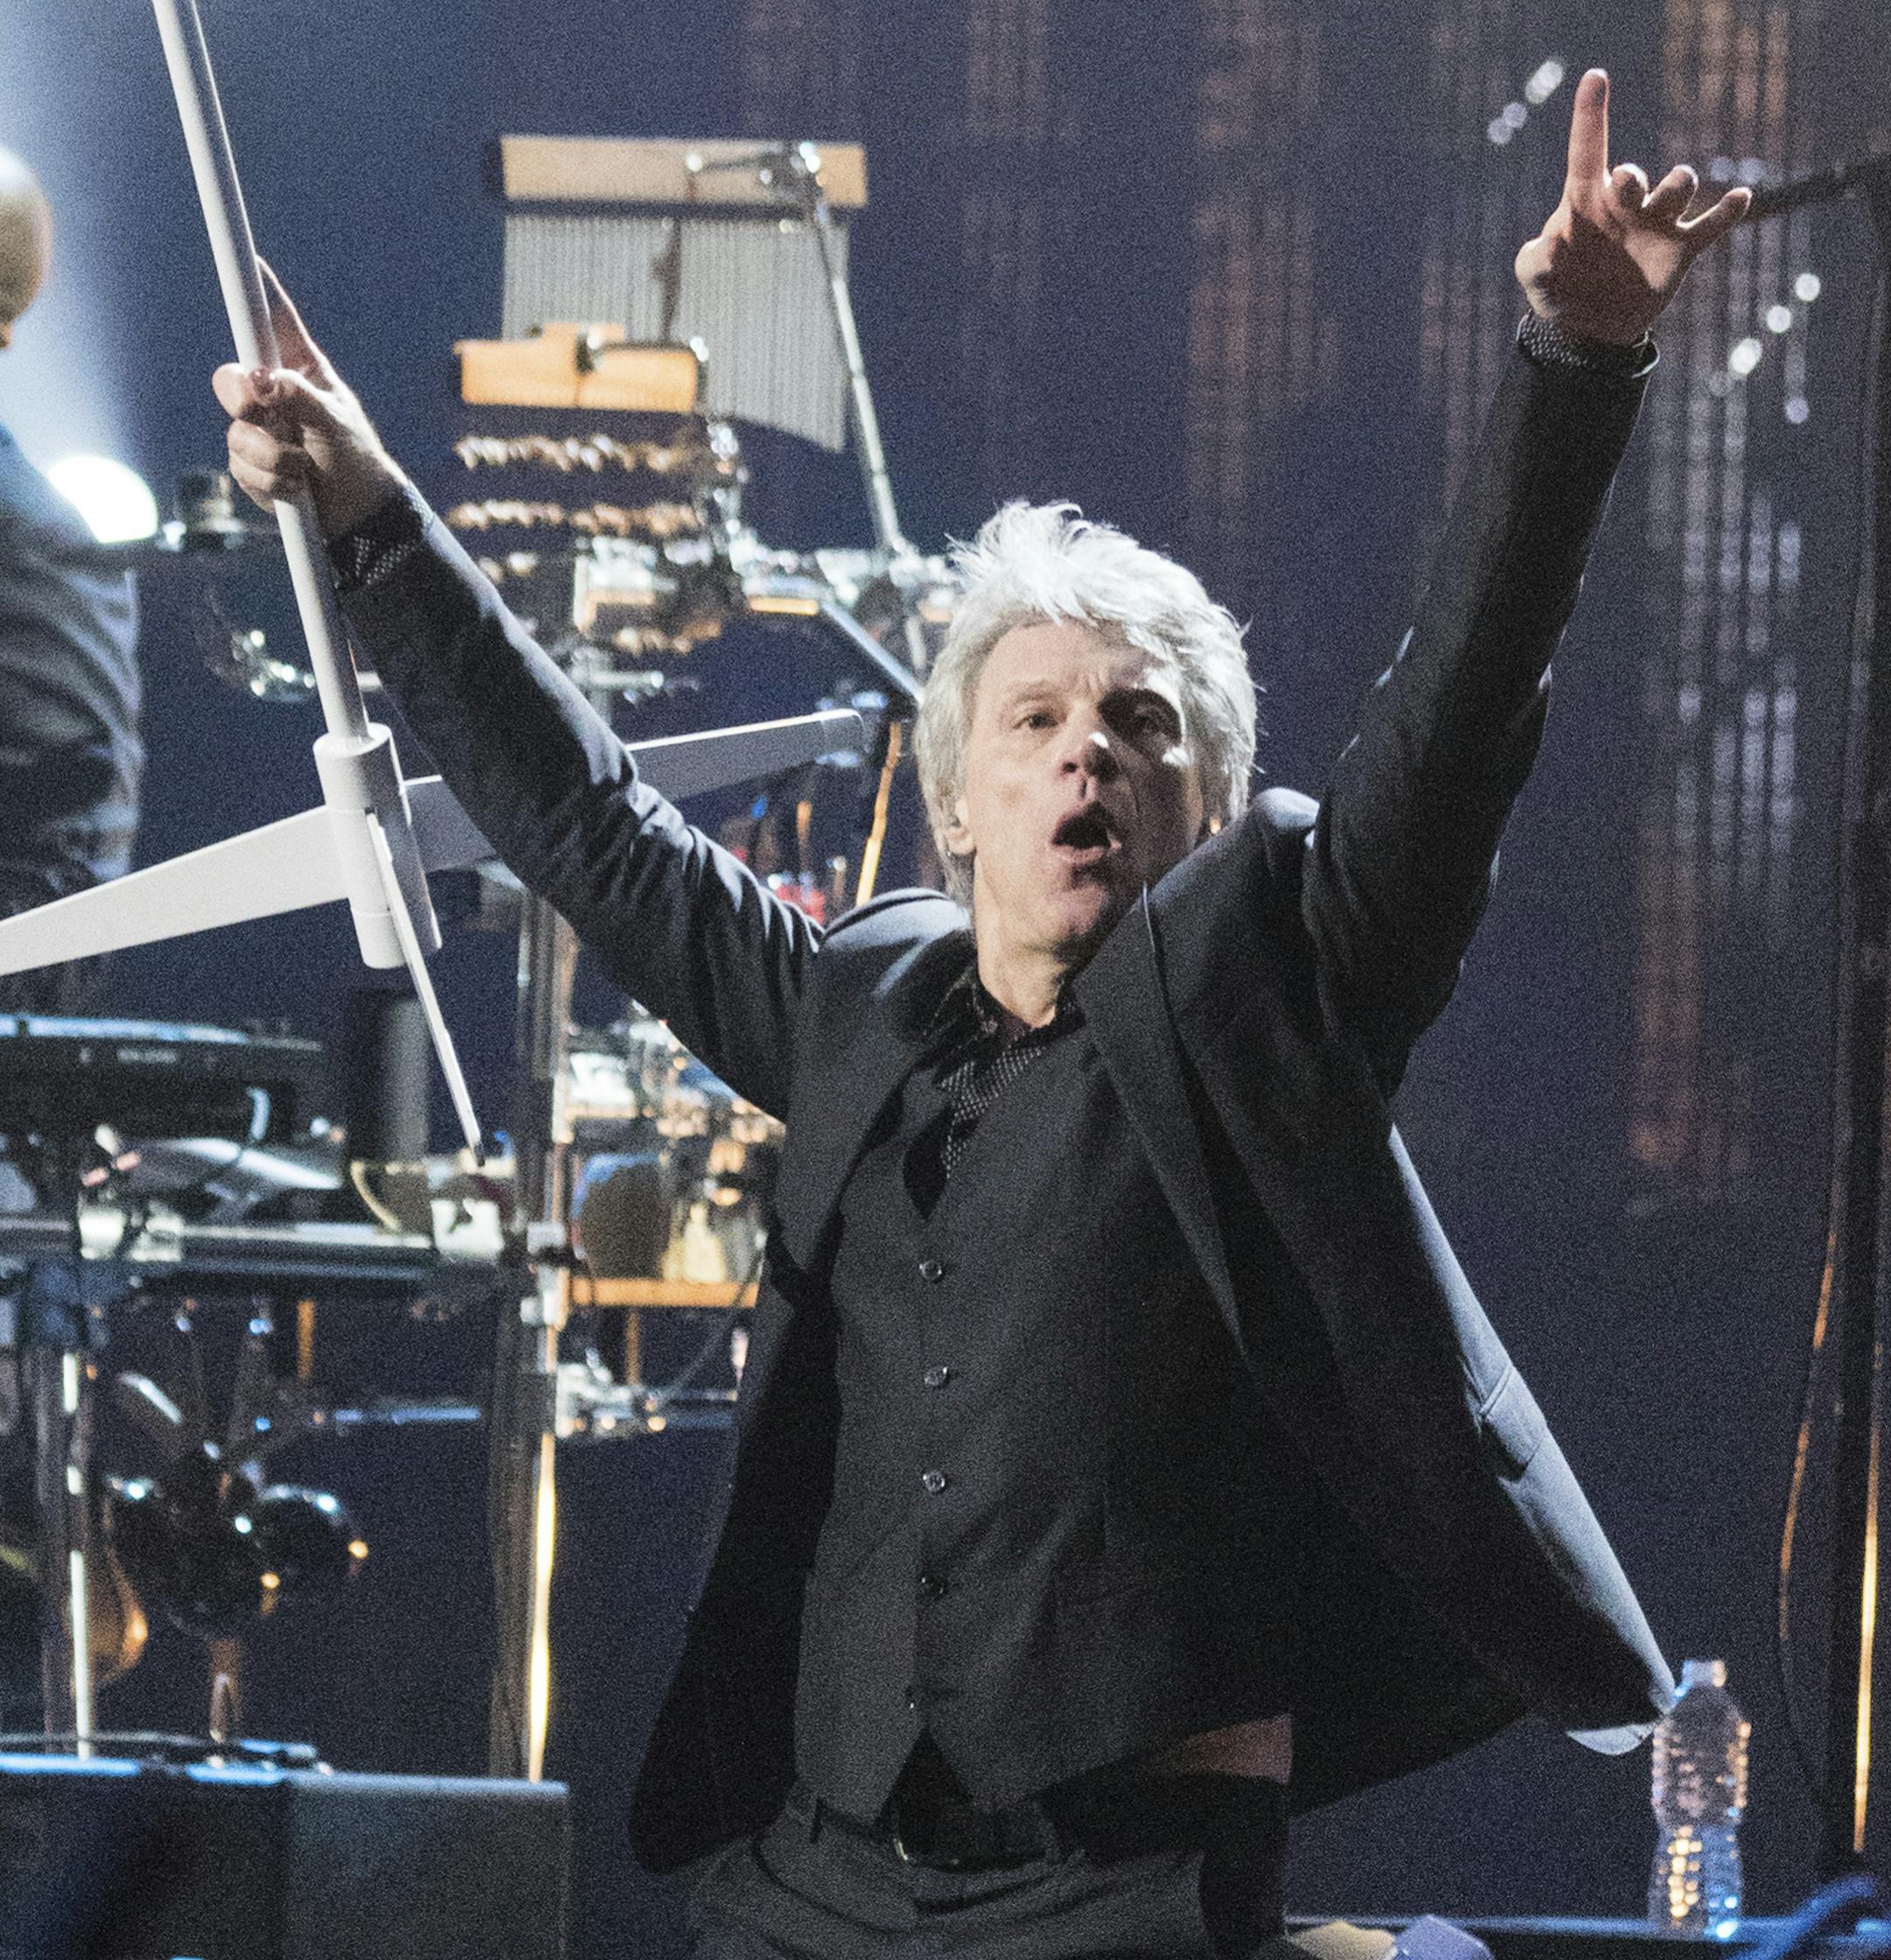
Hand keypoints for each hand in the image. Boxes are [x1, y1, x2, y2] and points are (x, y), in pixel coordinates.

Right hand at [211, 262, 408, 538]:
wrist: (358, 516)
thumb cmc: (355, 459)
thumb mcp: (334, 422)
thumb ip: (297, 396)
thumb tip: (258, 379)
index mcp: (300, 370)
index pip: (275, 324)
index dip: (260, 293)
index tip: (251, 261)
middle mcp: (273, 395)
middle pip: (231, 378)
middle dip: (240, 397)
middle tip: (258, 411)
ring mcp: (258, 430)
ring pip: (236, 433)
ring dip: (271, 456)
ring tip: (302, 469)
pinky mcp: (250, 464)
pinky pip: (240, 466)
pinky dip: (269, 480)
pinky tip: (294, 487)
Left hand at [1515, 68, 1750, 345]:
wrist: (1589, 328)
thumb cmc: (1557, 289)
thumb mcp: (1535, 277)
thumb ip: (1533, 262)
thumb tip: (1550, 245)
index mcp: (1586, 200)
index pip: (1587, 149)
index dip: (1590, 114)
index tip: (1595, 77)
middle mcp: (1625, 204)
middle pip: (1634, 174)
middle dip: (1632, 176)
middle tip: (1624, 185)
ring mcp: (1656, 223)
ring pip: (1678, 188)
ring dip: (1677, 186)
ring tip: (1672, 196)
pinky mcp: (1680, 249)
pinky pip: (1711, 226)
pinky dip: (1727, 212)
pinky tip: (1739, 198)